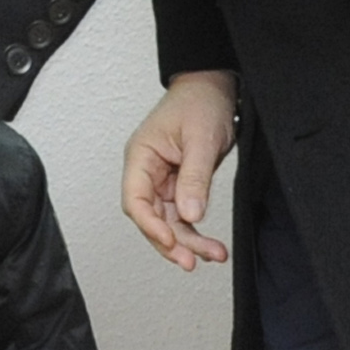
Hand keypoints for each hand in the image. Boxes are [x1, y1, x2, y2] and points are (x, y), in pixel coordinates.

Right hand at [123, 70, 237, 270]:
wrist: (214, 88)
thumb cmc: (200, 103)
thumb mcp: (201, 139)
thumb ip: (194, 178)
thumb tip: (190, 214)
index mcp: (140, 156)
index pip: (135, 200)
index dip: (149, 224)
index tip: (170, 239)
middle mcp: (147, 171)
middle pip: (151, 217)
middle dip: (171, 242)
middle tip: (192, 261)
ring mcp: (163, 180)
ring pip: (168, 221)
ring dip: (188, 241)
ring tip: (214, 255)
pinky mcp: (179, 185)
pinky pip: (183, 215)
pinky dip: (196, 230)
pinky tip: (211, 246)